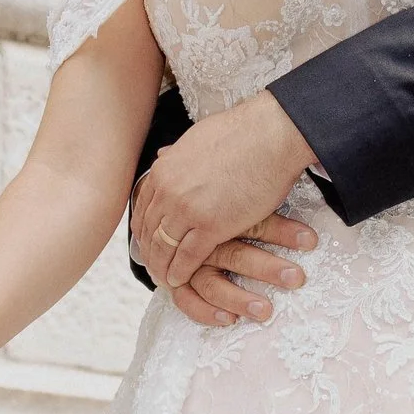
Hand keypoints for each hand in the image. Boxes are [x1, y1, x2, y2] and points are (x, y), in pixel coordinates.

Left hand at [135, 94, 317, 291]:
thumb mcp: (196, 138)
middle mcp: (168, 191)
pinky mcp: (210, 226)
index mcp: (164, 170)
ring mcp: (187, 209)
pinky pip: (187, 257)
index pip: (143, 208)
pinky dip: (181, 272)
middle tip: (154, 266)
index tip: (148, 242)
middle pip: (149, 231)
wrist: (271, 134)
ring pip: (164, 247)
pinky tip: (180, 281)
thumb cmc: (243, 133)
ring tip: (164, 279)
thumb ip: (177, 153)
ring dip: (161, 267)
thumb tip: (163, 153)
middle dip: (150, 252)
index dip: (144, 230)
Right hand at [163, 213, 319, 329]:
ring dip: (239, 299)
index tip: (310, 241)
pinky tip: (229, 320)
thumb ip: (269, 203)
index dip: (283, 232)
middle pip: (235, 255)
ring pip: (212, 284)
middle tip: (296, 278)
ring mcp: (190, 265)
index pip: (254, 224)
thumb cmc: (219, 211)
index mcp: (221, 218)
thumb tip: (309, 214)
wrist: (177, 218)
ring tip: (266, 311)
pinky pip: (188, 301)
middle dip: (267, 268)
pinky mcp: (178, 283)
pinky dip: (206, 312)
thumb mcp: (243, 202)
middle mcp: (205, 243)